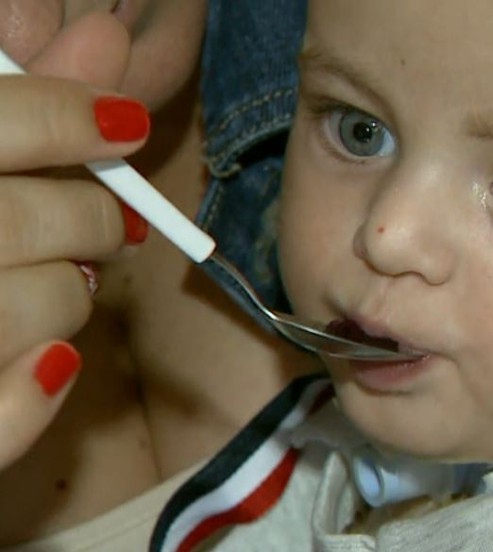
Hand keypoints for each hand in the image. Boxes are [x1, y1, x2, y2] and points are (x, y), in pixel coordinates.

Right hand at [0, 13, 146, 468]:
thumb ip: (21, 100)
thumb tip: (107, 41)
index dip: (68, 116)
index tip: (124, 125)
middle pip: (28, 220)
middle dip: (89, 215)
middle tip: (107, 219)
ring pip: (49, 307)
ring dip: (69, 295)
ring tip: (50, 285)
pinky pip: (6, 419)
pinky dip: (38, 391)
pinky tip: (48, 363)